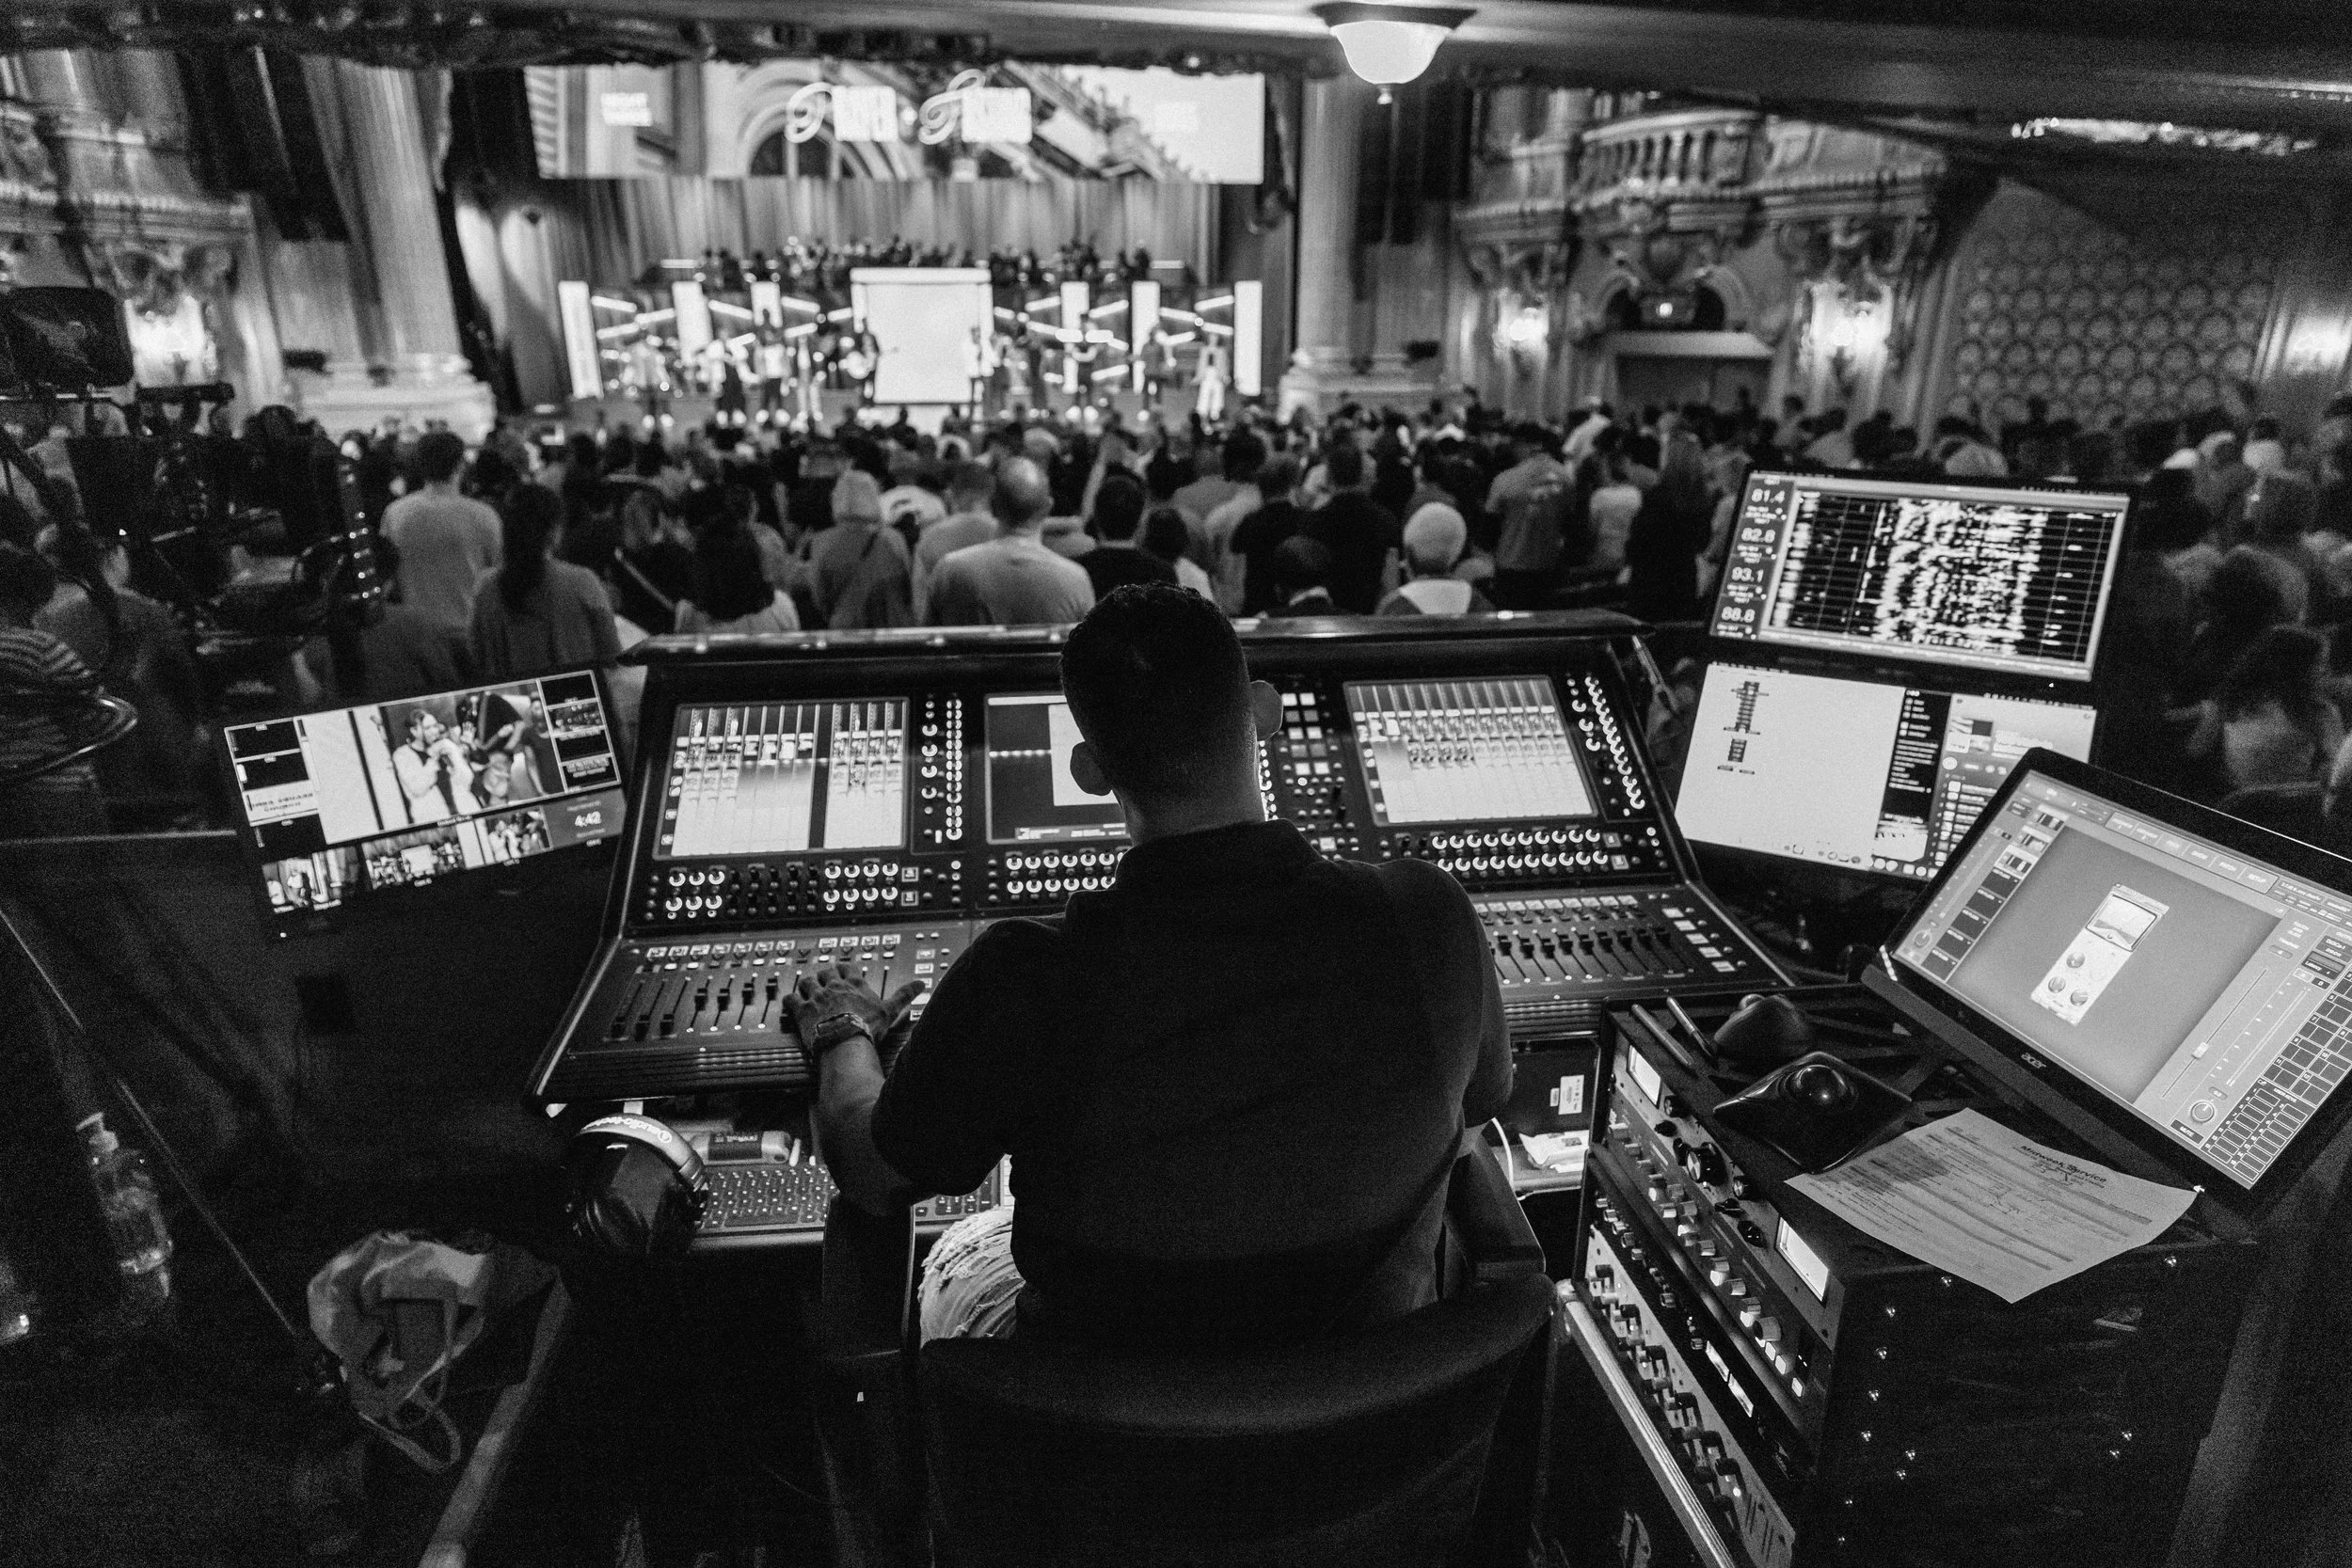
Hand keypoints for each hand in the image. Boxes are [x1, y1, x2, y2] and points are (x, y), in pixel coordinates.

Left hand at [785, 962, 923, 1053]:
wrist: (846, 1041)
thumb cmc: (867, 1026)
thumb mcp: (890, 1010)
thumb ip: (904, 995)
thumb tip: (921, 984)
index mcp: (854, 985)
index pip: (849, 968)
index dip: (846, 969)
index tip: (846, 971)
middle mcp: (834, 987)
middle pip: (826, 971)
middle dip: (825, 974)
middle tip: (826, 979)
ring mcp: (816, 997)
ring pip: (807, 981)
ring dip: (807, 984)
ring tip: (807, 988)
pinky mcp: (802, 1010)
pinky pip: (791, 999)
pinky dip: (789, 1000)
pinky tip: (790, 1002)